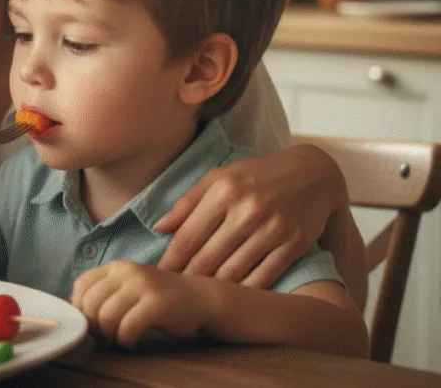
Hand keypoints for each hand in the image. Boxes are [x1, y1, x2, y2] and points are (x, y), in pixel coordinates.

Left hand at [71, 261, 209, 347]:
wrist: (199, 298)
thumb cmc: (158, 298)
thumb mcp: (127, 287)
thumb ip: (104, 292)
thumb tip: (74, 308)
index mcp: (116, 267)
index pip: (82, 285)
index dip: (80, 308)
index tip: (92, 322)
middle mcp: (127, 272)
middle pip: (91, 304)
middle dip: (93, 326)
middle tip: (104, 336)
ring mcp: (143, 286)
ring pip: (106, 316)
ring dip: (108, 336)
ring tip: (117, 339)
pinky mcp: (157, 304)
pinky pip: (127, 327)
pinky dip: (124, 340)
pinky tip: (130, 341)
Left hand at [154, 145, 344, 287]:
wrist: (313, 174)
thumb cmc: (257, 174)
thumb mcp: (220, 177)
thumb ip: (188, 202)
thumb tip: (160, 228)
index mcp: (223, 191)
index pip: (187, 236)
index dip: (170, 261)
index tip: (158, 276)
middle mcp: (248, 210)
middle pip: (207, 259)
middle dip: (186, 279)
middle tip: (173, 293)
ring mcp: (273, 229)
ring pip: (232, 272)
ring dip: (211, 288)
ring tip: (196, 298)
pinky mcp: (294, 244)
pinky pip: (263, 277)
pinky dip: (244, 291)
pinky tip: (230, 298)